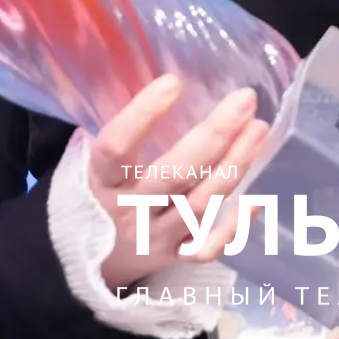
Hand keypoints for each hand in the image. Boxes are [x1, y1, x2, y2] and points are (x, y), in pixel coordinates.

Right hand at [88, 74, 271, 293]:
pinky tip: (258, 199)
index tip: (174, 82)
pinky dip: (234, 227)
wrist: (78, 263)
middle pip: (175, 175)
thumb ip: (117, 129)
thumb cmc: (93, 195)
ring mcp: (154, 238)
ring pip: (199, 205)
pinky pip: (207, 247)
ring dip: (234, 166)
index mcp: (100, 182)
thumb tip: (148, 75)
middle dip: (214, 136)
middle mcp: (129, 211)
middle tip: (245, 100)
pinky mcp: (174, 258)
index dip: (142, 115)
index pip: (116, 147)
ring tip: (260, 130)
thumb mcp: (90, 163)